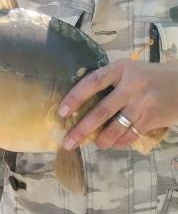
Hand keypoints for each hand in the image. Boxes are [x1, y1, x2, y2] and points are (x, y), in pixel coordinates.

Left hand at [58, 60, 177, 150]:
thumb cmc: (149, 77)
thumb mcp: (129, 70)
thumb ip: (109, 81)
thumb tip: (79, 103)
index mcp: (121, 69)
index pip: (92, 82)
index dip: (75, 97)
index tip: (61, 112)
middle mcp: (131, 85)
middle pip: (101, 111)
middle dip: (81, 130)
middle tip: (68, 142)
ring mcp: (142, 102)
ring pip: (115, 128)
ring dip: (101, 140)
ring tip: (96, 144)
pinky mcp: (151, 118)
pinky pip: (129, 136)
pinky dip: (119, 142)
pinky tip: (114, 143)